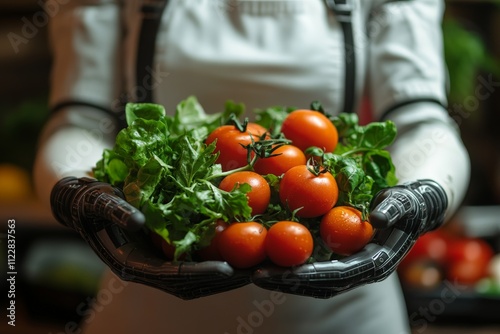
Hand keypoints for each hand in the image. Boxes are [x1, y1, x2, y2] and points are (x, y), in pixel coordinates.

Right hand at [50, 177, 250, 299]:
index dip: (201, 273)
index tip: (229, 269)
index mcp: (133, 264)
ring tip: (255, 266)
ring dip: (226, 273)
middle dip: (223, 279)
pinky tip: (239, 248)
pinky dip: (217, 257)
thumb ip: (116, 211)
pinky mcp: (167, 251)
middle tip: (254, 273)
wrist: (85, 202)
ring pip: (198, 276)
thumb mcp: (98, 201)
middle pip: (192, 283)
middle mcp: (149, 268)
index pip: (173, 276)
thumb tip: (139, 221)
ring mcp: (160, 261)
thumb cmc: (90, 201)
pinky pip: (196, 258)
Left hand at [252, 179, 447, 297]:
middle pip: (317, 284)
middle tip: (255, 275)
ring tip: (253, 270)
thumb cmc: (409, 204)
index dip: (309, 275)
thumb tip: (379, 220)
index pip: (337, 276)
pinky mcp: (339, 259)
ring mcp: (348, 267)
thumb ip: (395, 210)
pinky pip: (312, 265)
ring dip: (283, 276)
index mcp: (374, 265)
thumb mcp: (406, 202)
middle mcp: (358, 272)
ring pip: (311, 279)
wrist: (413, 208)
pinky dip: (290, 264)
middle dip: (287, 281)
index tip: (282, 274)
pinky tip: (268, 255)